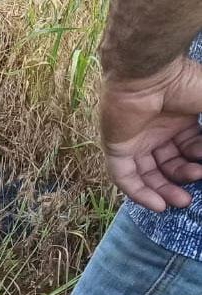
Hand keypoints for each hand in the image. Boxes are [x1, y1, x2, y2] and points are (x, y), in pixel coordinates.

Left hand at [100, 55, 201, 211]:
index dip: (198, 160)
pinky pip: (124, 176)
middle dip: (181, 179)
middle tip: (191, 194)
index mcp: (178, 121)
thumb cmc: (184, 82)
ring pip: (147, 174)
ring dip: (162, 190)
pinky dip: (138, 192)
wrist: (148, 73)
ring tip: (179, 202)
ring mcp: (134, 140)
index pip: (189, 150)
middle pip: (168, 165)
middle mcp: (155, 132)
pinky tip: (156, 205)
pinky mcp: (116, 147)